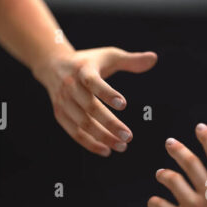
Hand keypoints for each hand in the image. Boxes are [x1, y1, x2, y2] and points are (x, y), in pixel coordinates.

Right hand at [33, 46, 157, 155]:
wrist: (52, 65)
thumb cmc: (88, 62)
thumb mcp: (108, 55)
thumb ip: (131, 60)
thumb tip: (154, 58)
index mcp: (83, 70)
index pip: (94, 83)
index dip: (107, 94)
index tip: (124, 105)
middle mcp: (70, 86)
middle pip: (90, 107)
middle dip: (110, 124)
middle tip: (128, 136)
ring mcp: (63, 102)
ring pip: (82, 123)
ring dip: (102, 137)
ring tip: (122, 146)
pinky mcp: (60, 114)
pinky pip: (74, 132)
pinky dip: (90, 143)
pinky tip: (106, 150)